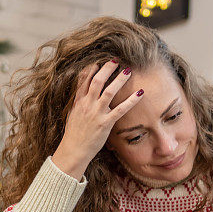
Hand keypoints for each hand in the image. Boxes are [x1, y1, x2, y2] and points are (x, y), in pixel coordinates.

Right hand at [52, 60, 143, 178]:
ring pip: (109, 91)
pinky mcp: (106, 123)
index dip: (91, 70)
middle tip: (115, 60)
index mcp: (79, 102)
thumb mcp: (73, 115)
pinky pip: (121, 109)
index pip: (84, 81)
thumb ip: (78, 103)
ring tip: (127, 70)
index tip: (97, 62)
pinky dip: (131, 100)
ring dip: (119, 79)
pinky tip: (139, 94)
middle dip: (107, 69)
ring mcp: (97, 113)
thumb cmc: (74, 135)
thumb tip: (83, 94)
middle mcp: (87, 105)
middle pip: (97, 81)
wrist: (73, 150)